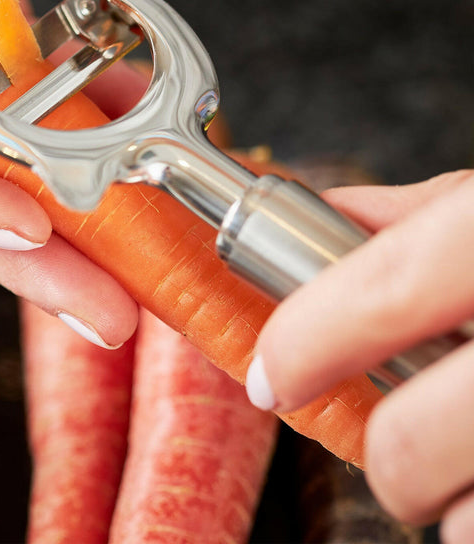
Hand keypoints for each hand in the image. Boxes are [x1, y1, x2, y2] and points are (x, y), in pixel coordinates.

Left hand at [245, 169, 473, 540]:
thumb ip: (416, 213)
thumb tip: (328, 212)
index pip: (384, 290)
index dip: (306, 340)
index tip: (271, 375)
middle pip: (408, 445)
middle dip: (382, 462)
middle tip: (391, 449)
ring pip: (460, 515)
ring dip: (444, 500)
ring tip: (464, 462)